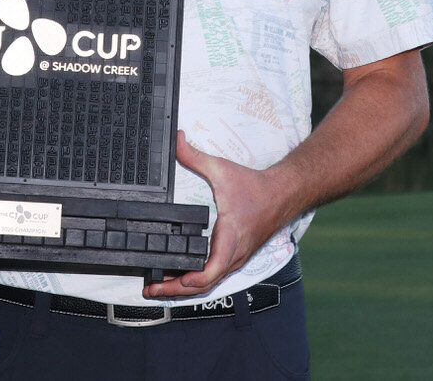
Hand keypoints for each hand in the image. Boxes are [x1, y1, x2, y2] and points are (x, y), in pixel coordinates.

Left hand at [142, 132, 292, 299]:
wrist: (283, 194)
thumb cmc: (256, 187)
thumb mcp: (222, 169)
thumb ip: (195, 156)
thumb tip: (177, 140)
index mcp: (229, 238)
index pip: (210, 272)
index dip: (189, 280)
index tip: (170, 279)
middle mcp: (233, 255)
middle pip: (203, 285)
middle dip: (175, 291)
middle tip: (150, 289)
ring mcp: (235, 260)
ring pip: (208, 284)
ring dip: (184, 288)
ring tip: (159, 286)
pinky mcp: (235, 258)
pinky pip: (214, 277)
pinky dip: (196, 281)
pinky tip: (180, 276)